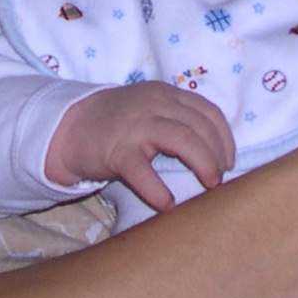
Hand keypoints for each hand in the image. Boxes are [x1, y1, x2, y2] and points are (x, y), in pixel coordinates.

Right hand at [47, 82, 235, 212]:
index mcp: (166, 94)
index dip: (225, 138)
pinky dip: (158, 189)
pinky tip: (168, 203)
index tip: (229, 161)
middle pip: (200, 125)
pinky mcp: (117, 150)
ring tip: (209, 185)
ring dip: (202, 163)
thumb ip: (177, 119)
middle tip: (219, 178)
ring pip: (182, 139)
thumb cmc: (117, 124)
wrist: (69, 128)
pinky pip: (143, 171)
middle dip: (217, 154)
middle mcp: (154, 104)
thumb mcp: (150, 109)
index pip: (208, 111)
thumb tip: (215, 153)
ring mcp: (136, 125)